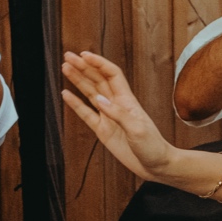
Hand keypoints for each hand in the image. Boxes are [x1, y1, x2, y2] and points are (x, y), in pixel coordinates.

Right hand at [62, 49, 179, 181]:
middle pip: (98, 80)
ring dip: (78, 80)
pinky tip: (66, 94)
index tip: (84, 55)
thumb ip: (118, 114)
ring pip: (90, 93)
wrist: (156, 166)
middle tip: (67, 56)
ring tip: (65, 68)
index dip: (98, 63)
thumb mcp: (138, 130)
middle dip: (83, 67)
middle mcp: (116, 105)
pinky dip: (75, 104)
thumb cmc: (153, 146)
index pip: (111, 75)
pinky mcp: (103, 130)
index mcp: (128, 101)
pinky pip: (86, 114)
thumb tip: (99, 100)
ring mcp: (108, 117)